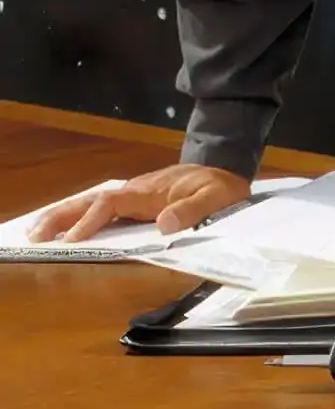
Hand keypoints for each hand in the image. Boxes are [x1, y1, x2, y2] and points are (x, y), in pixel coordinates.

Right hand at [28, 164, 251, 242]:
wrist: (225, 168)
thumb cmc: (221, 185)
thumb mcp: (217, 197)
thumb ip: (194, 209)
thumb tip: (164, 225)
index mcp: (149, 191)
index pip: (112, 204)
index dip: (92, 221)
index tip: (73, 239)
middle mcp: (135, 191)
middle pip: (91, 200)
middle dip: (63, 217)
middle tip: (35, 235)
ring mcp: (134, 195)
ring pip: (92, 203)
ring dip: (65, 216)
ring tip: (37, 232)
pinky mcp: (136, 201)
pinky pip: (102, 208)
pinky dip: (80, 216)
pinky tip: (65, 228)